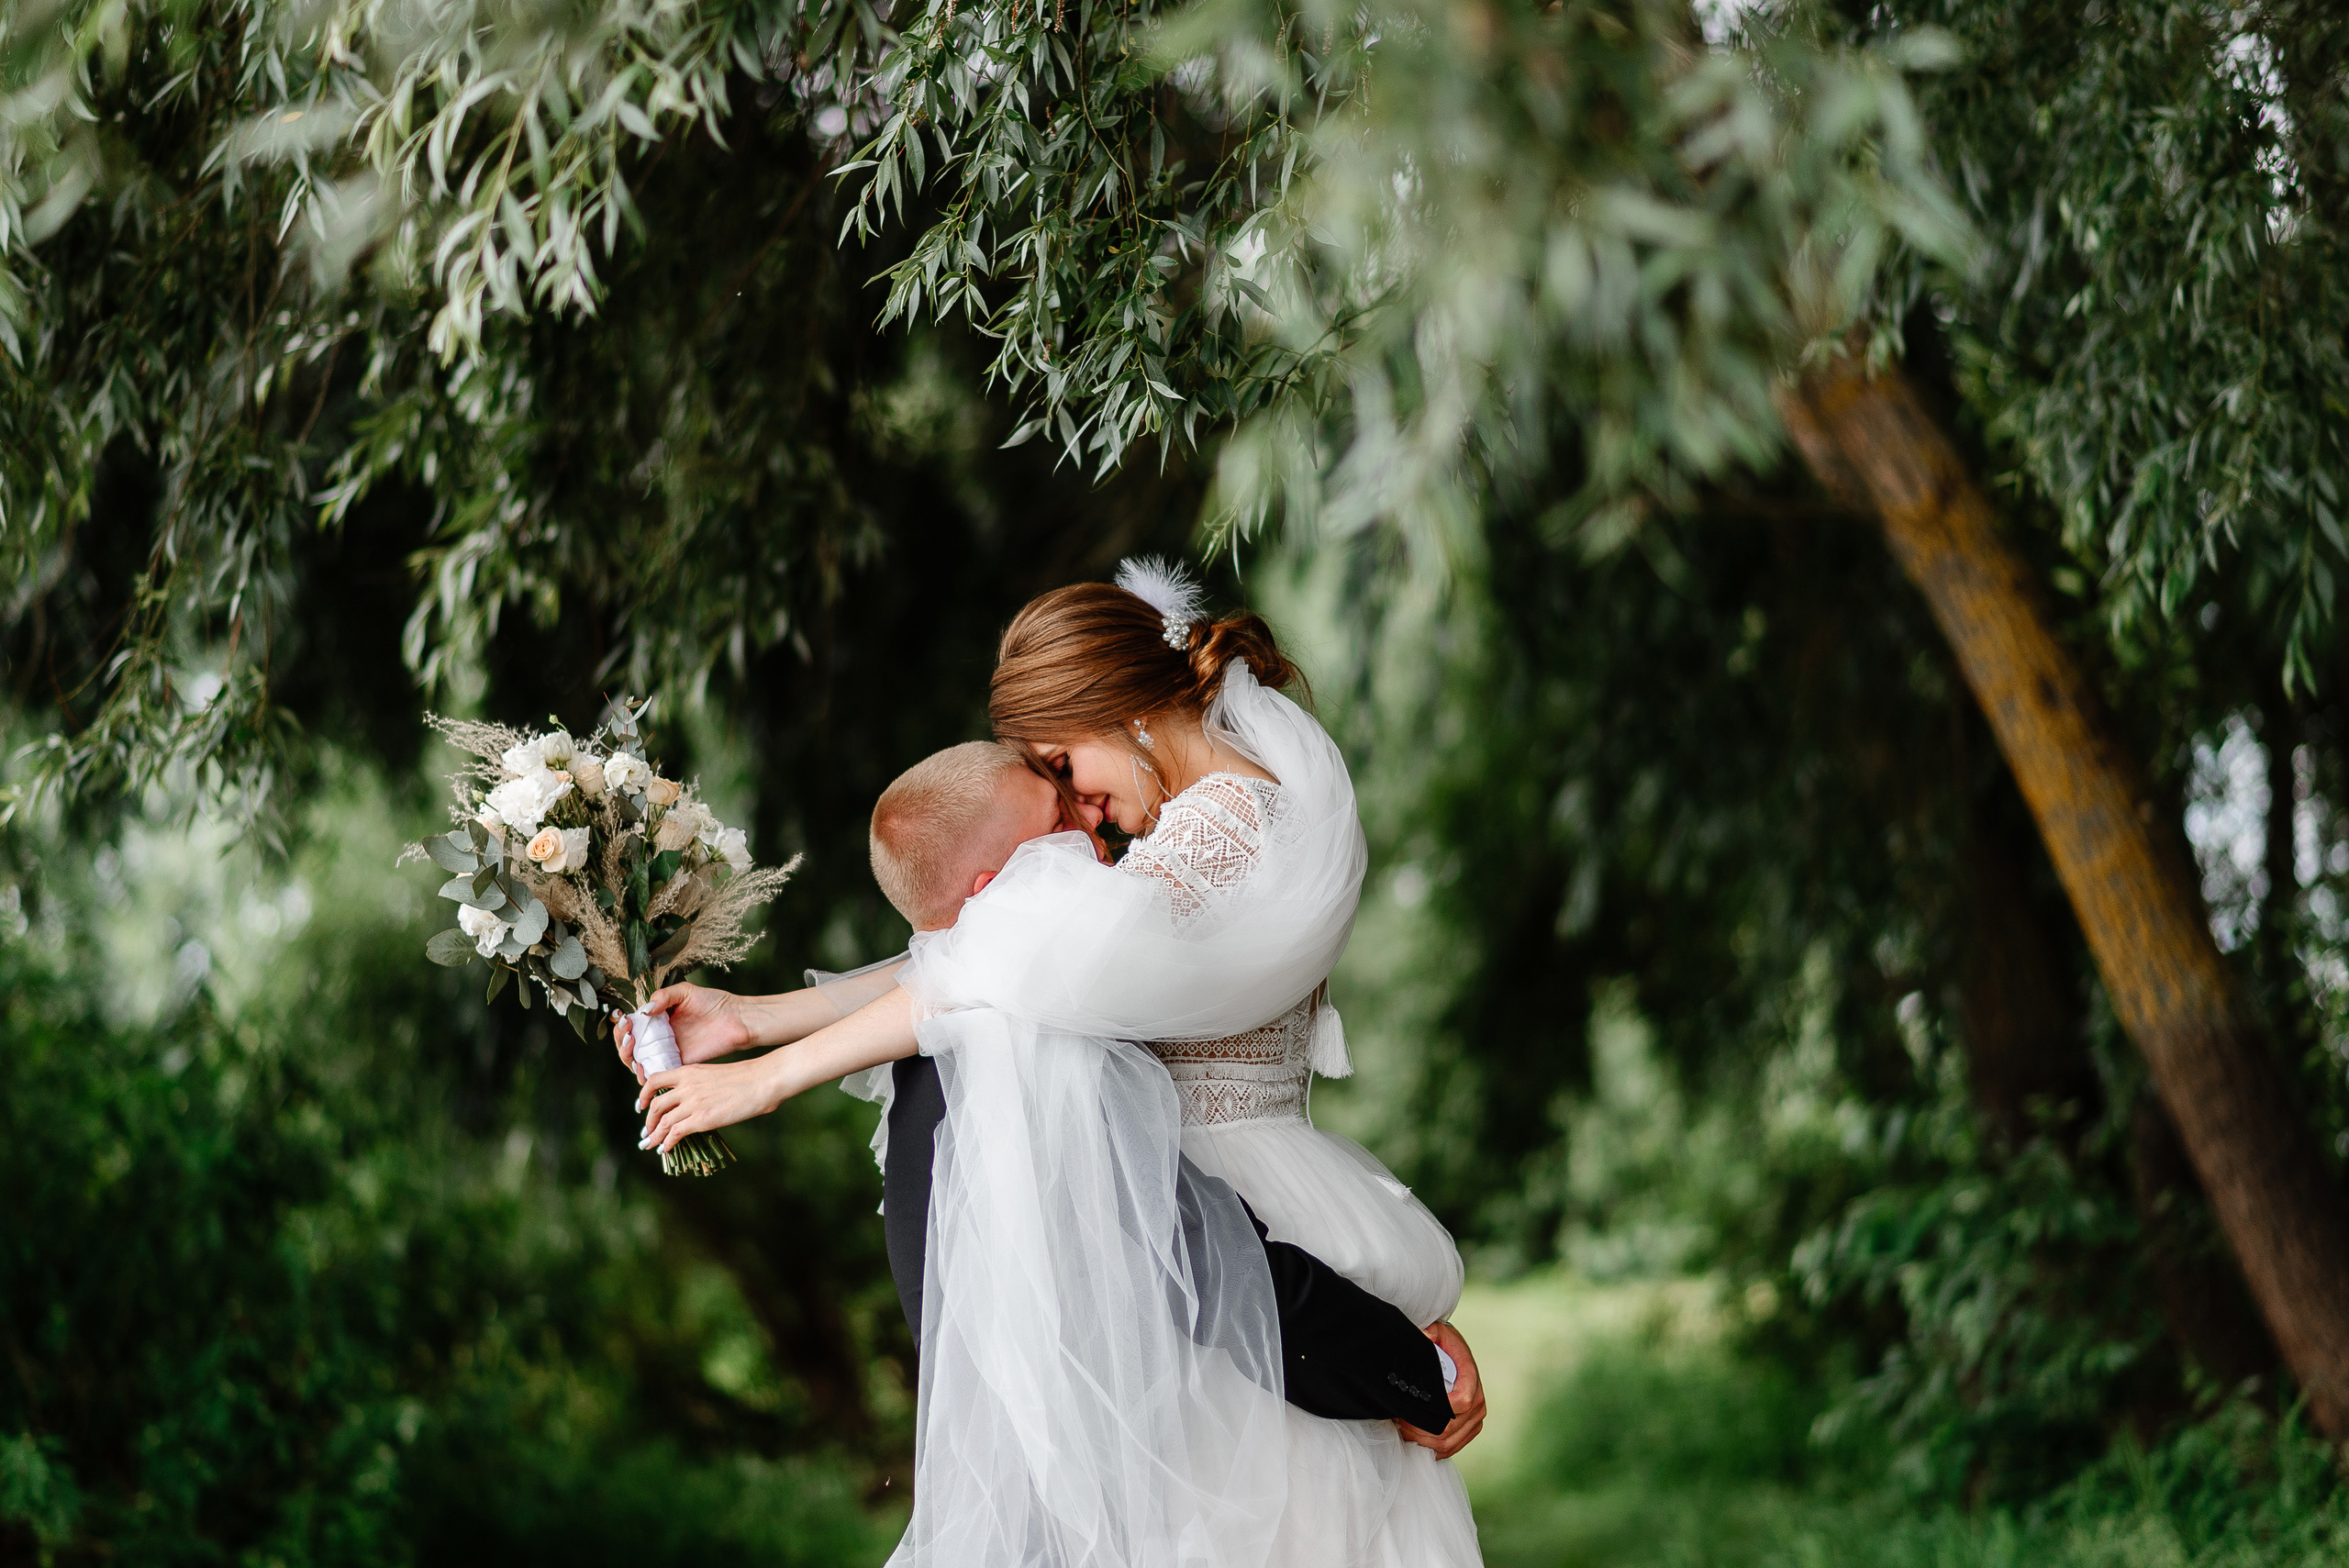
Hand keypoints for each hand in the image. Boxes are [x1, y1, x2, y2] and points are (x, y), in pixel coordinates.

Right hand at [613, 983, 749, 1082]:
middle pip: (628, 1045)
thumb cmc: (713, 1003)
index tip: (622, 1016)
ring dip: (627, 1054)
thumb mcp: (684, 992)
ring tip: (632, 1043)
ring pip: (636, 1060)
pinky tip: (641, 1065)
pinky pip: (655, 1074)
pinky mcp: (677, 1065)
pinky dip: (643, 1073)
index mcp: (657, 1020)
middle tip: (628, 1030)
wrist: (736, 1019)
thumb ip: (663, 997)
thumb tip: (644, 1011)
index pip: (630, 1026)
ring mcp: (666, 1053)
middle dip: (621, 1039)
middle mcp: (658, 1038)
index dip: (621, 1024)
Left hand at [636, 1057, 784, 1152]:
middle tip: (648, 1131)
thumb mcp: (715, 1074)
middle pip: (655, 1105)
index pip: (654, 1080)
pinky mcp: (702, 1119)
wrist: (762, 1081)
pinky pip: (675, 1133)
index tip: (641, 1105)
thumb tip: (695, 1102)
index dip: (643, 1094)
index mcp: (689, 1071)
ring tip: (652, 1145)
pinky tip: (666, 1149)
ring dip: (655, 1136)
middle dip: (649, 1121)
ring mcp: (693, 1103)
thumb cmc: (748, 1077)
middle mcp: (686, 1086)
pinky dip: (667, 1143)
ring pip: (662, 1122)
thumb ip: (699, 1085)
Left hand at [1396, 1320, 1485, 1458]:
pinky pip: (1450, 1448)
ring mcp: (1475, 1419)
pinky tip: (1413, 1439)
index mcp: (1471, 1380)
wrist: (1454, 1356)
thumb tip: (1423, 1336)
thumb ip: (1431, 1333)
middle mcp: (1478, 1403)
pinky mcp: (1469, 1430)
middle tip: (1398, 1420)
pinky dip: (1430, 1447)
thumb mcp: (1438, 1332)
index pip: (1460, 1403)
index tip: (1408, 1408)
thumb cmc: (1444, 1345)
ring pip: (1447, 1443)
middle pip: (1449, 1430)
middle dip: (1420, 1428)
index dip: (1434, 1411)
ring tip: (1402, 1429)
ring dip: (1422, 1440)